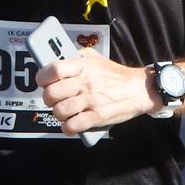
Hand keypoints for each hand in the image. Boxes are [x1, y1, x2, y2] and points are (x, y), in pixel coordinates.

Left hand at [38, 52, 158, 135]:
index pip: (53, 69)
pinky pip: (72, 126)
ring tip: (64, 112)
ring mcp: (91, 100)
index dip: (43, 77)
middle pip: (51, 94)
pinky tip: (71, 124)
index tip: (44, 82)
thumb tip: (57, 59)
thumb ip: (76, 57)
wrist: (141, 89)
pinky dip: (68, 127)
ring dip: (59, 114)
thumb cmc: (116, 75)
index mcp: (83, 66)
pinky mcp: (98, 117)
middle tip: (55, 100)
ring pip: (59, 112)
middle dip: (49, 99)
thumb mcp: (96, 58)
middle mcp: (85, 82)